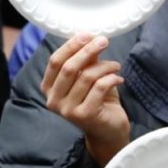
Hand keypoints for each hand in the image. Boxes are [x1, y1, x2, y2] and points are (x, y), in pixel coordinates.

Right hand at [40, 33, 129, 166]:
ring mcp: (67, 110)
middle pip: (69, 67)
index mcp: (49, 88)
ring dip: (105, 66)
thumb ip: (86, 61)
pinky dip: (111, 78)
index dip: (71, 45)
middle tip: (104, 41)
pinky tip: (119, 79)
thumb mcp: (88, 78)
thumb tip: (90, 39)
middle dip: (88, 50)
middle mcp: (53, 100)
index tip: (88, 35)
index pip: (55, 61)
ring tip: (115, 66)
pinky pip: (99, 87)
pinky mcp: (84, 115)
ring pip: (87, 76)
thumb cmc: (97, 102)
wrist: (108, 132)